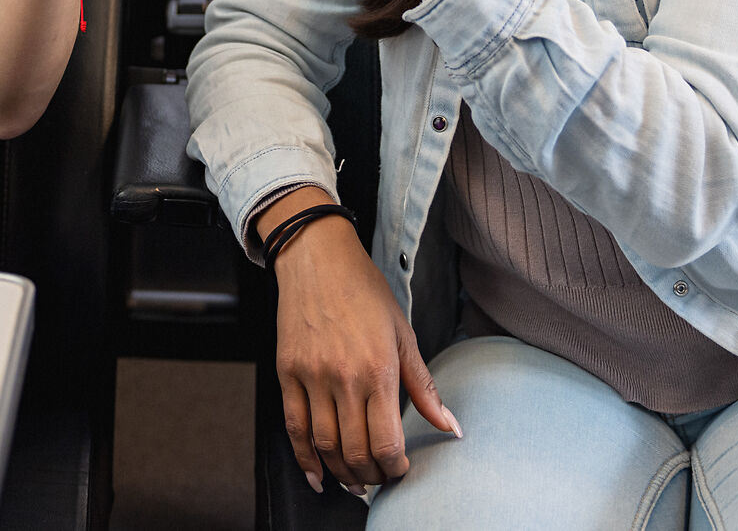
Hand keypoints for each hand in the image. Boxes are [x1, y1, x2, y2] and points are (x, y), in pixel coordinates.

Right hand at [262, 192, 457, 492]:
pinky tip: (318, 473)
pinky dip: (304, 457)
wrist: (317, 257)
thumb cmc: (364, 291)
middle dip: (370, 475)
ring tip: (354, 479)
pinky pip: (293, 427)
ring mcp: (312, 376)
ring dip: (341, 472)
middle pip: (354, 450)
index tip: (400, 469)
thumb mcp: (404, 335)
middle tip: (378, 477)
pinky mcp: (287, 373)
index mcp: (378, 369)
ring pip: (324, 445)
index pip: (385, 441)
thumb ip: (424, 387)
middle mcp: (343, 377)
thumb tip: (450, 427)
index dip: (394, 467)